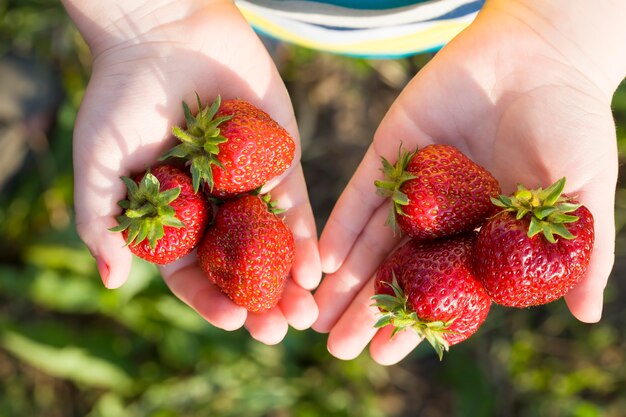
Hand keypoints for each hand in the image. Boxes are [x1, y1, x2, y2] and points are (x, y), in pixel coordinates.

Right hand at [64, 0, 320, 343]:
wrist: (163, 32)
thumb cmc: (120, 95)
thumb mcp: (98, 163)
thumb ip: (103, 220)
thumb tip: (110, 280)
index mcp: (174, 215)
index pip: (193, 271)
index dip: (212, 299)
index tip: (233, 321)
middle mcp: (215, 206)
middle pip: (241, 265)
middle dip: (259, 300)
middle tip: (278, 331)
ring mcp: (249, 183)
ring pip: (273, 242)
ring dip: (290, 279)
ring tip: (305, 312)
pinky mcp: (280, 157)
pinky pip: (295, 202)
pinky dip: (305, 234)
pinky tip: (315, 266)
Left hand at [314, 1, 623, 363]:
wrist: (542, 54)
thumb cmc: (573, 123)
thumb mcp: (583, 195)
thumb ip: (583, 254)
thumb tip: (587, 315)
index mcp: (481, 234)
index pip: (441, 290)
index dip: (415, 323)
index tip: (384, 355)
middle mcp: (441, 216)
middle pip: (398, 271)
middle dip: (366, 310)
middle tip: (337, 347)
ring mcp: (414, 185)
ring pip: (372, 240)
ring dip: (344, 277)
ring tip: (316, 315)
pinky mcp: (392, 151)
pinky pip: (363, 193)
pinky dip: (344, 225)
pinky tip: (325, 259)